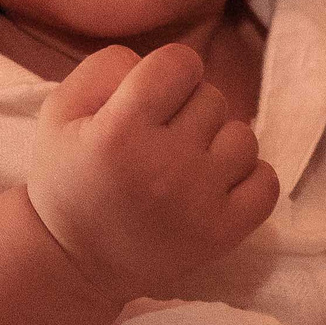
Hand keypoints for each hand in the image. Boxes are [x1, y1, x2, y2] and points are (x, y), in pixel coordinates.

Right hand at [28, 43, 279, 303]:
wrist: (74, 262)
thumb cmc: (67, 176)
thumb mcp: (59, 110)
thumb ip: (108, 66)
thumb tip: (167, 65)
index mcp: (119, 133)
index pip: (180, 62)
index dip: (168, 71)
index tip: (152, 95)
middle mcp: (164, 167)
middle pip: (212, 97)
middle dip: (188, 108)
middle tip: (158, 138)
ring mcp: (199, 203)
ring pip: (243, 136)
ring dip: (218, 141)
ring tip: (184, 163)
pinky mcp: (224, 234)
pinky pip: (267, 181)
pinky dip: (248, 176)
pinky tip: (214, 183)